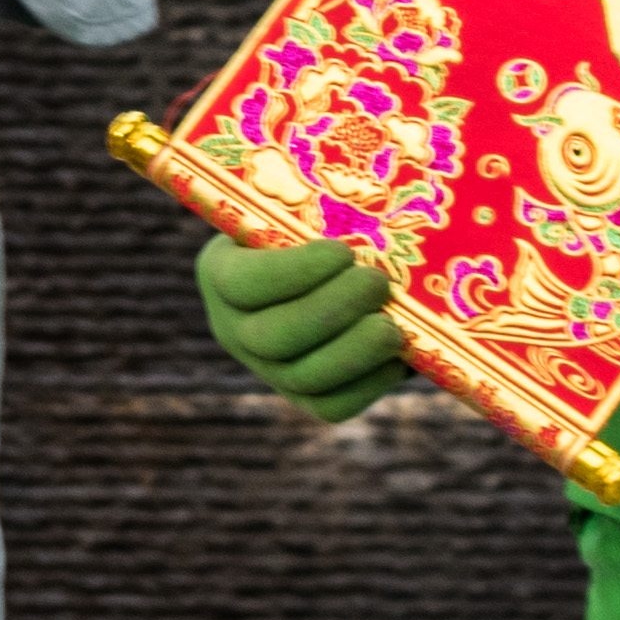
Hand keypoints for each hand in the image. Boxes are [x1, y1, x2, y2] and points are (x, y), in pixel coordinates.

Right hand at [197, 234, 410, 422]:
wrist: (314, 274)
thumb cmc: (311, 229)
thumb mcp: (298, 214)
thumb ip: (320, 214)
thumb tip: (378, 222)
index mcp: (221, 273)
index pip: (245, 283)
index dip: (296, 272)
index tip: (343, 251)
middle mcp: (233, 328)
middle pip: (274, 337)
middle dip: (333, 311)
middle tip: (378, 282)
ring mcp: (266, 369)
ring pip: (303, 377)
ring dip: (357, 351)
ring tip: (394, 325)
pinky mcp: (303, 398)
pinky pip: (333, 406)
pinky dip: (370, 384)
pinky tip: (398, 357)